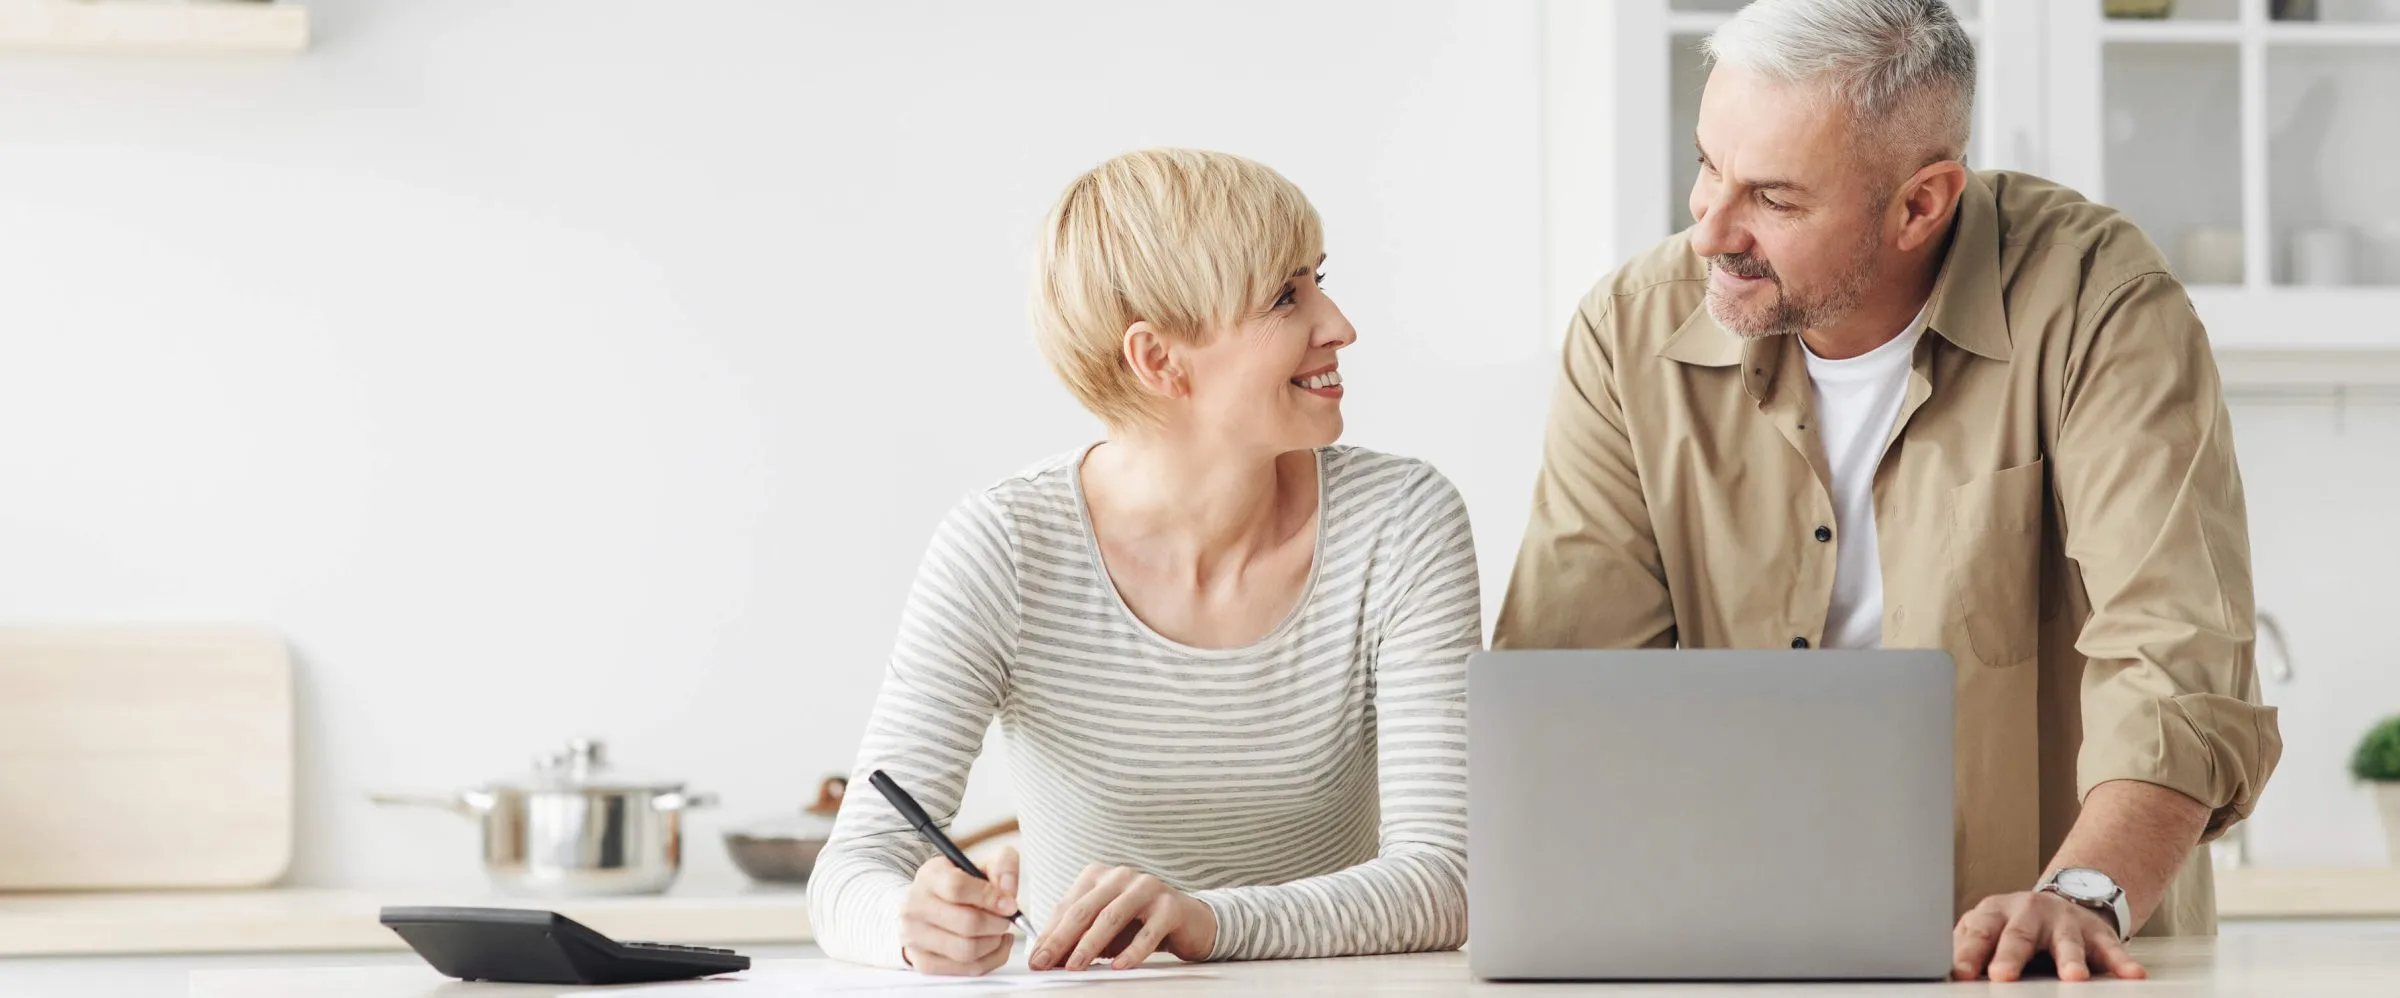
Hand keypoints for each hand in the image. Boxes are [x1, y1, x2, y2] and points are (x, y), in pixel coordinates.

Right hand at [899, 848, 1020, 975]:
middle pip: (966, 924)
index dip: (990, 897)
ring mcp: (915, 937)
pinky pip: (965, 970)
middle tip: (1006, 920)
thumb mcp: (979, 866)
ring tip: (998, 932)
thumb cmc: (956, 886)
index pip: (957, 887)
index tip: (1009, 904)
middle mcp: (916, 906)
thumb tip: (1009, 894)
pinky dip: (990, 961)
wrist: (926, 906)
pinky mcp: (923, 961)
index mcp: (930, 876)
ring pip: (966, 951)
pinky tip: (993, 946)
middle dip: (997, 924)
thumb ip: (1002, 867)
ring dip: (993, 944)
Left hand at [1029, 864, 1215, 970]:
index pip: (1067, 906)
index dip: (1049, 934)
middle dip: (1061, 939)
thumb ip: (1077, 937)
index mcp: (1099, 875)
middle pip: (1085, 910)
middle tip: (1045, 963)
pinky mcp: (1170, 905)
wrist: (1189, 921)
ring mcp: (1147, 887)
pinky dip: (1132, 950)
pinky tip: (1119, 966)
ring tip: (1075, 967)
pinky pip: (1148, 931)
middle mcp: (1121, 875)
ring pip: (1112, 917)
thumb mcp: (1103, 930)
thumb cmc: (1139, 924)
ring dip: (1090, 944)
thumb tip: (1046, 958)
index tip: (1035, 959)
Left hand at [1952, 891, 2145, 981]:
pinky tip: (2132, 975)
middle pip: (2019, 936)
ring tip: (2072, 978)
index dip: (1968, 954)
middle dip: (2011, 956)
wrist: (2063, 899)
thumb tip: (1944, 970)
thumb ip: (1968, 946)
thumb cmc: (2014, 925)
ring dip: (2070, 960)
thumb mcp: (1986, 929)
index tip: (1960, 974)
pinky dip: (2122, 962)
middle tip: (2002, 976)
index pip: (1979, 934)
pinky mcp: (2096, 932)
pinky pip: (2111, 948)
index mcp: (1996, 913)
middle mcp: (2029, 913)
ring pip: (2067, 942)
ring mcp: (2065, 921)